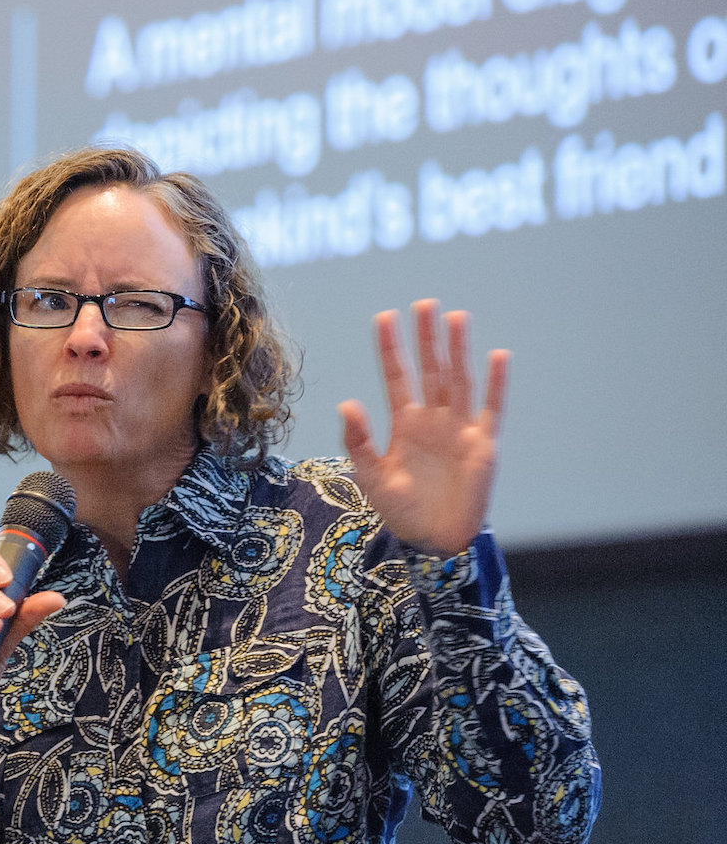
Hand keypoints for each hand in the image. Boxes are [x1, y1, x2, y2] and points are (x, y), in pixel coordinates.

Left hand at [338, 299, 507, 557]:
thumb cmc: (400, 509)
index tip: (385, 316)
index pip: (396, 376)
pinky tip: (497, 356)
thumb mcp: (371, 475)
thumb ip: (359, 439)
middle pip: (430, 369)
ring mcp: (459, 429)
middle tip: (424, 304)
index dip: (391, 348)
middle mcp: (432, 419)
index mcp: (404, 424)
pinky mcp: (483, 444)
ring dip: (458, 350)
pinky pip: (491, 408)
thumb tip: (346, 402)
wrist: (433, 539)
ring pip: (458, 380)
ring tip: (455, 318)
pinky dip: (495, 383)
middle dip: (426, 338)